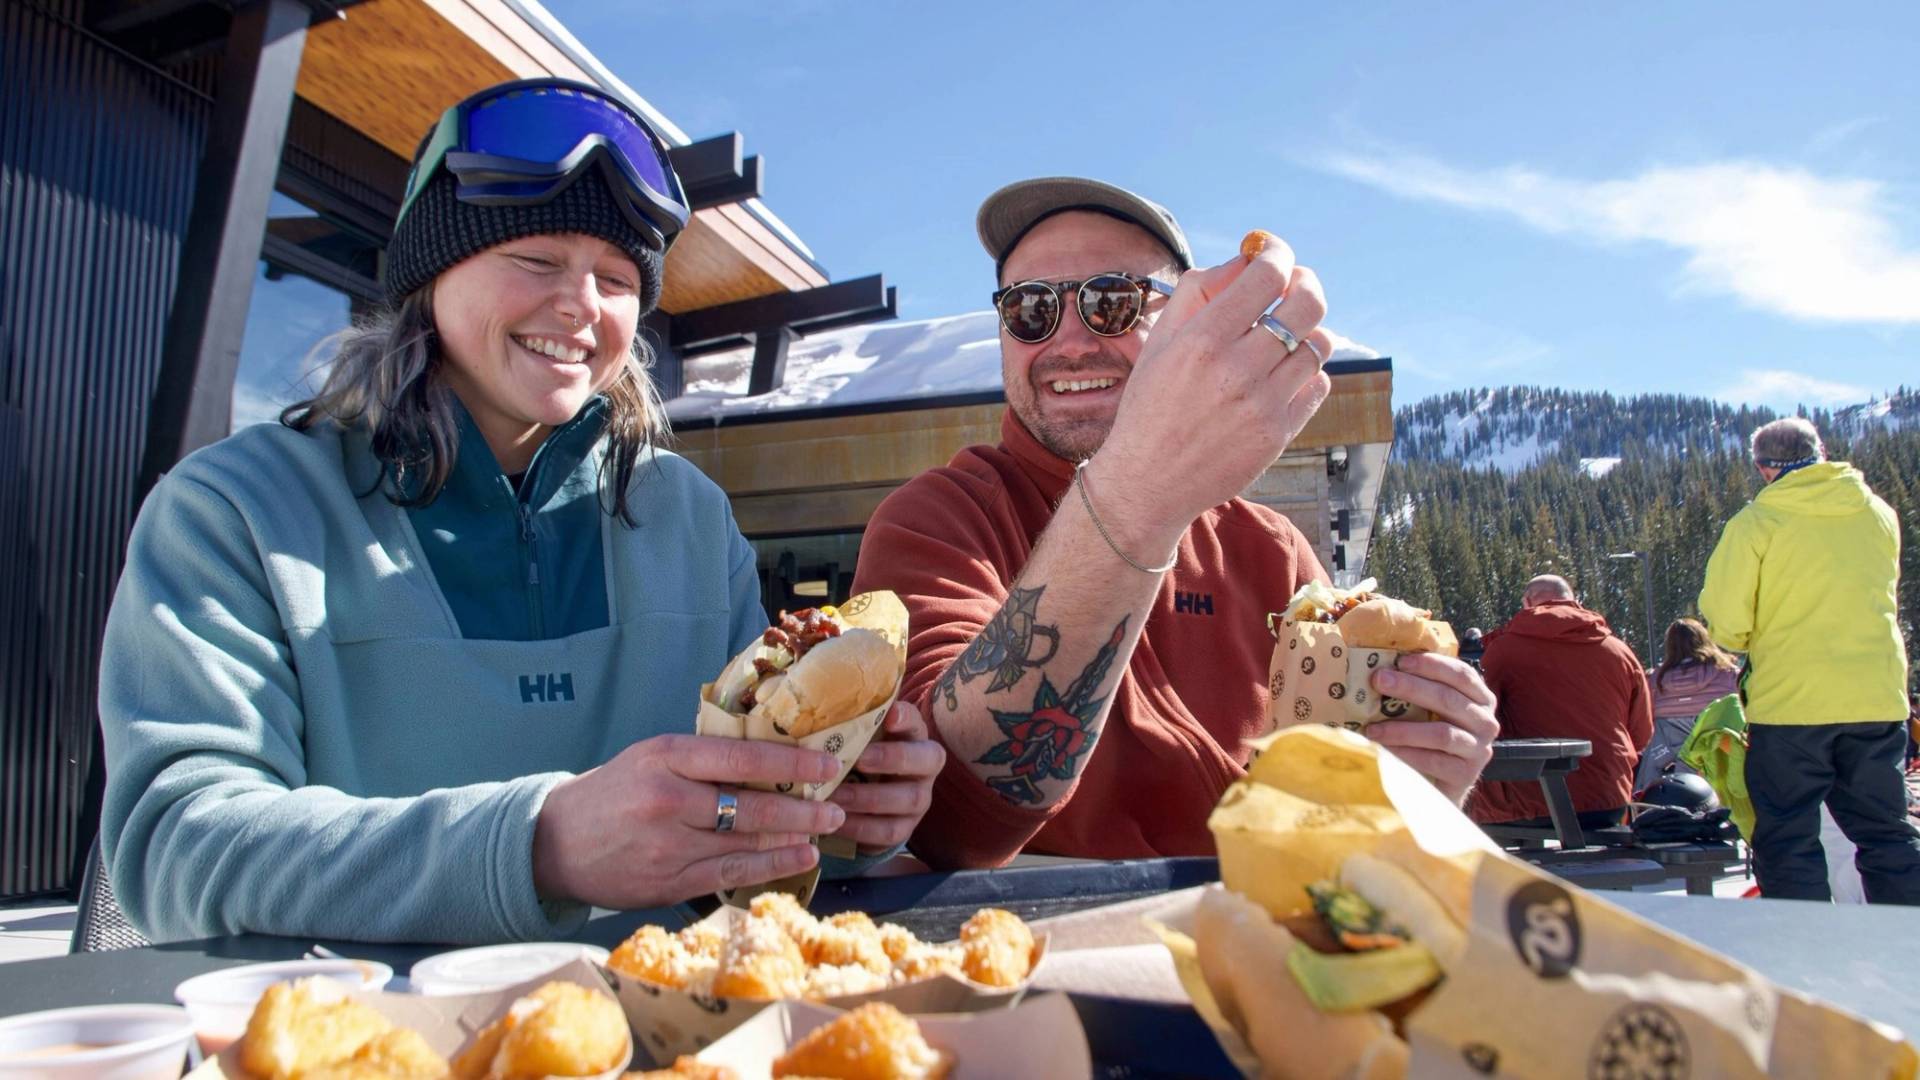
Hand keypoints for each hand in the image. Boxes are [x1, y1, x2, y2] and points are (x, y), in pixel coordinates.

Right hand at [532, 734, 845, 908]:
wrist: (555, 843)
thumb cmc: (614, 792)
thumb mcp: (651, 757)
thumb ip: (703, 758)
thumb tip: (771, 756)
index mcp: (665, 758)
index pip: (741, 757)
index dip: (791, 761)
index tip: (827, 763)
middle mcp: (669, 800)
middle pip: (752, 805)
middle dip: (803, 807)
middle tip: (837, 805)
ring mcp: (669, 846)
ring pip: (746, 843)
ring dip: (793, 839)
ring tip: (825, 832)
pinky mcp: (669, 882)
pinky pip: (731, 874)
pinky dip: (770, 866)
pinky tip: (797, 859)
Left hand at [827, 701, 944, 853]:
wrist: (862, 803)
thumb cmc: (853, 757)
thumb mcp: (853, 738)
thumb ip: (842, 722)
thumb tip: (804, 698)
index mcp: (912, 735)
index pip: (916, 721)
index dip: (906, 718)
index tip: (890, 715)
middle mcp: (924, 766)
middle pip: (926, 759)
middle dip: (892, 758)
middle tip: (859, 760)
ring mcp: (919, 799)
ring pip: (909, 799)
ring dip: (870, 798)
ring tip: (837, 796)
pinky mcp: (906, 829)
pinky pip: (890, 831)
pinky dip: (862, 827)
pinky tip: (837, 822)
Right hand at [1093, 236, 1335, 552]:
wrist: (1148, 482)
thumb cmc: (1151, 404)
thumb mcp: (1161, 341)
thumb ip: (1200, 291)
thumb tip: (1249, 258)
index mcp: (1202, 340)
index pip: (1268, 276)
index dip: (1279, 255)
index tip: (1274, 254)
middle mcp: (1237, 370)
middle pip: (1308, 305)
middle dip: (1306, 284)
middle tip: (1294, 286)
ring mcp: (1263, 405)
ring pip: (1318, 345)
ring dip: (1305, 331)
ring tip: (1283, 337)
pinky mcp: (1279, 434)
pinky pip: (1318, 384)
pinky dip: (1306, 372)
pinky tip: (1281, 374)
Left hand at [1366, 652, 1498, 805]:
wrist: (1442, 781)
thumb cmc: (1433, 735)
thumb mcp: (1432, 708)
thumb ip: (1420, 687)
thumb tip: (1382, 666)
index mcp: (1480, 697)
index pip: (1461, 674)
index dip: (1432, 664)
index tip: (1401, 660)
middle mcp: (1485, 722)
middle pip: (1448, 699)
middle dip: (1410, 687)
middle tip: (1379, 681)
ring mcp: (1478, 749)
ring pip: (1441, 733)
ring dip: (1402, 728)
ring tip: (1373, 727)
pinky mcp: (1466, 774)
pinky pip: (1433, 760)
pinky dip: (1406, 753)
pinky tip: (1384, 748)